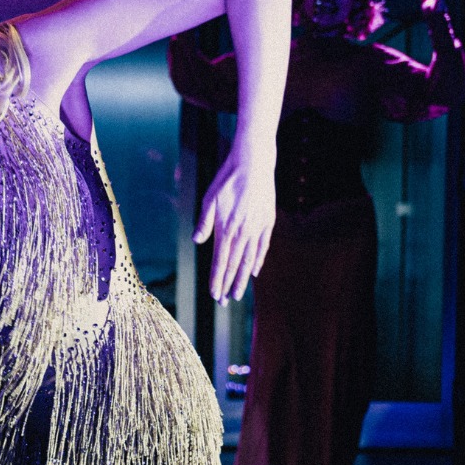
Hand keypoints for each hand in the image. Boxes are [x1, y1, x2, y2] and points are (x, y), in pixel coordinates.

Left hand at [193, 147, 275, 305]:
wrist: (254, 163)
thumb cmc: (227, 179)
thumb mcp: (210, 198)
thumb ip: (204, 222)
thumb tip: (197, 241)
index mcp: (226, 227)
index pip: (220, 260)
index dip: (217, 278)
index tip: (214, 294)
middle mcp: (243, 231)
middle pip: (234, 264)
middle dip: (228, 284)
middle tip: (224, 301)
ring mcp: (258, 227)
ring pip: (249, 260)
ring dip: (242, 279)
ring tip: (238, 294)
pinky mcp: (268, 222)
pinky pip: (263, 247)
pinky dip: (258, 261)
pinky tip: (253, 272)